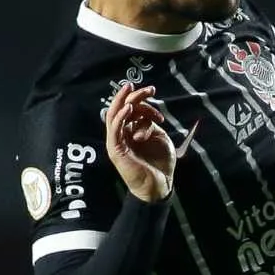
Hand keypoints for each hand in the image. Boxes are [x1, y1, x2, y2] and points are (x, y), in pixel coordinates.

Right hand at [105, 82, 175, 202]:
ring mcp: (117, 142)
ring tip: (135, 90)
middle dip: (133, 95)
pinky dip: (121, 117)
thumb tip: (145, 117)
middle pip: (121, 109)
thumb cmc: (159, 164)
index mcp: (130, 131)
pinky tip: (129, 108)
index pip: (131, 110)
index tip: (153, 92)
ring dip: (124, 101)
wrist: (159, 186)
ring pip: (114, 115)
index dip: (142, 100)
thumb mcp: (159, 138)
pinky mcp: (116, 150)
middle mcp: (121, 135)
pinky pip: (115, 130)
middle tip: (148, 88)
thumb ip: (150, 125)